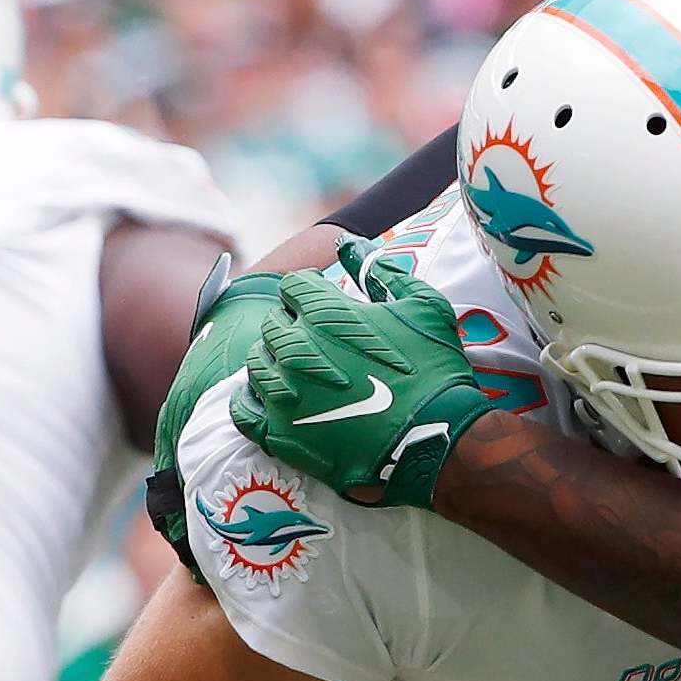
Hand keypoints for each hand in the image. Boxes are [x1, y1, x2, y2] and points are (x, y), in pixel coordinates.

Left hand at [228, 237, 494, 506]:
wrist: (438, 437)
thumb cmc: (434, 367)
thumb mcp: (423, 305)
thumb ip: (380, 269)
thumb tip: (347, 243)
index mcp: (324, 314)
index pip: (293, 287)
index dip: (311, 291)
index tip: (327, 303)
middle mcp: (294, 349)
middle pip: (273, 323)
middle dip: (294, 325)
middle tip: (322, 341)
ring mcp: (282, 393)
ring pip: (257, 362)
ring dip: (276, 360)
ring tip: (303, 370)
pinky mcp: (279, 433)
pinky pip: (243, 409)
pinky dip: (253, 400)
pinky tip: (275, 399)